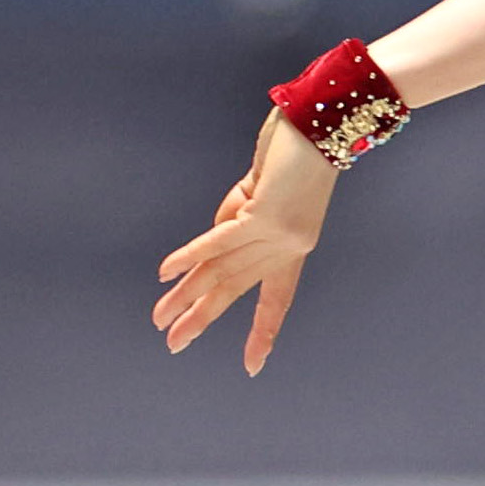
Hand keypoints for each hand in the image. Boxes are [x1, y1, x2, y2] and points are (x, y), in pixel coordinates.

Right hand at [152, 112, 336, 372]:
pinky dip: (190, 256)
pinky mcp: (263, 216)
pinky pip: (218, 240)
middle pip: (236, 289)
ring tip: (161, 320)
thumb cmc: (296, 149)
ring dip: (186, 296)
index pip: (276, 299)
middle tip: (174, 345)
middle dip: (203, 318)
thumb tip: (212, 243)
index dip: (262, 331)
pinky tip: (166, 274)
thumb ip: (236, 217)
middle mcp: (288, 247)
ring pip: (222, 271)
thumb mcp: (261, 190)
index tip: (253, 364)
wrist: (323, 120)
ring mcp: (277, 234)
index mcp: (294, 247)